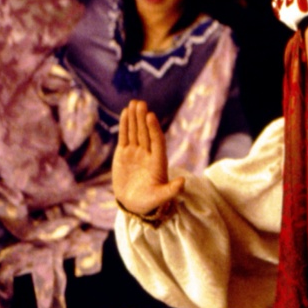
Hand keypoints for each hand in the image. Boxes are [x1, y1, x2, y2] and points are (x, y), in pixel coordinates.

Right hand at [113, 100, 182, 215]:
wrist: (133, 204)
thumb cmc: (149, 202)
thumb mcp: (160, 198)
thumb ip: (171, 190)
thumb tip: (183, 183)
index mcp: (158, 161)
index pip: (157, 141)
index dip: (154, 129)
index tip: (150, 116)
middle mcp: (148, 154)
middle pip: (145, 133)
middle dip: (142, 118)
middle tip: (140, 103)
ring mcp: (136, 152)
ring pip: (135, 132)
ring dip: (134, 118)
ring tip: (133, 103)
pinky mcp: (124, 154)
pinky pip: (125, 137)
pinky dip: (125, 125)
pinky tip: (125, 113)